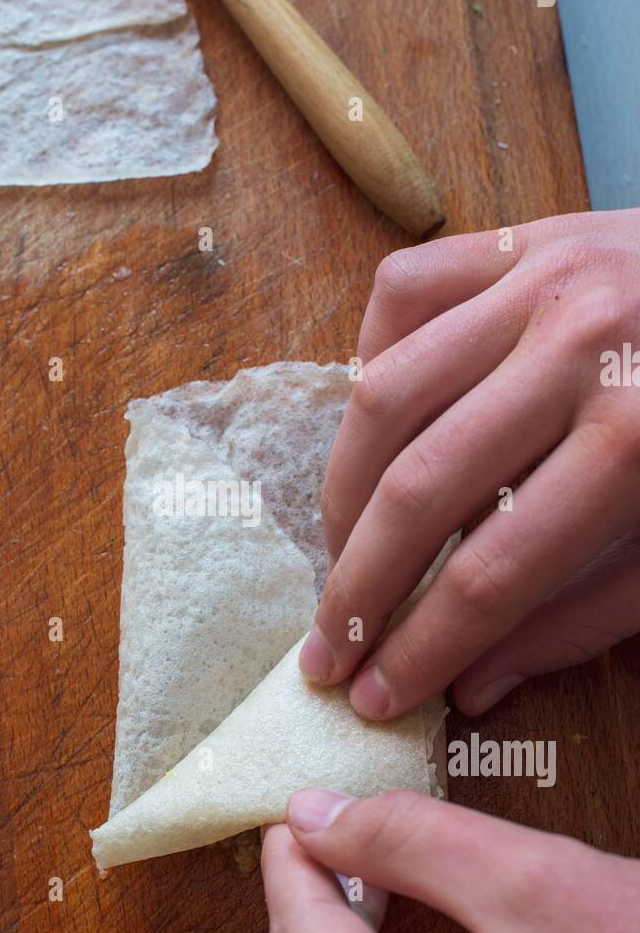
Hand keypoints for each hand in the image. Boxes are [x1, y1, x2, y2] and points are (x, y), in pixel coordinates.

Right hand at [299, 209, 639, 718]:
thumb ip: (580, 619)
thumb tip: (469, 684)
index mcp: (637, 446)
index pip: (491, 575)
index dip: (421, 649)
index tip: (374, 695)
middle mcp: (578, 353)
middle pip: (420, 490)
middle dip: (356, 589)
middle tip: (324, 652)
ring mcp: (541, 282)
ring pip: (385, 393)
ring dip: (342, 490)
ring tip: (343, 553)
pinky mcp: (519, 237)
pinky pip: (401, 293)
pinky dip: (370, 359)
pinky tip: (381, 426)